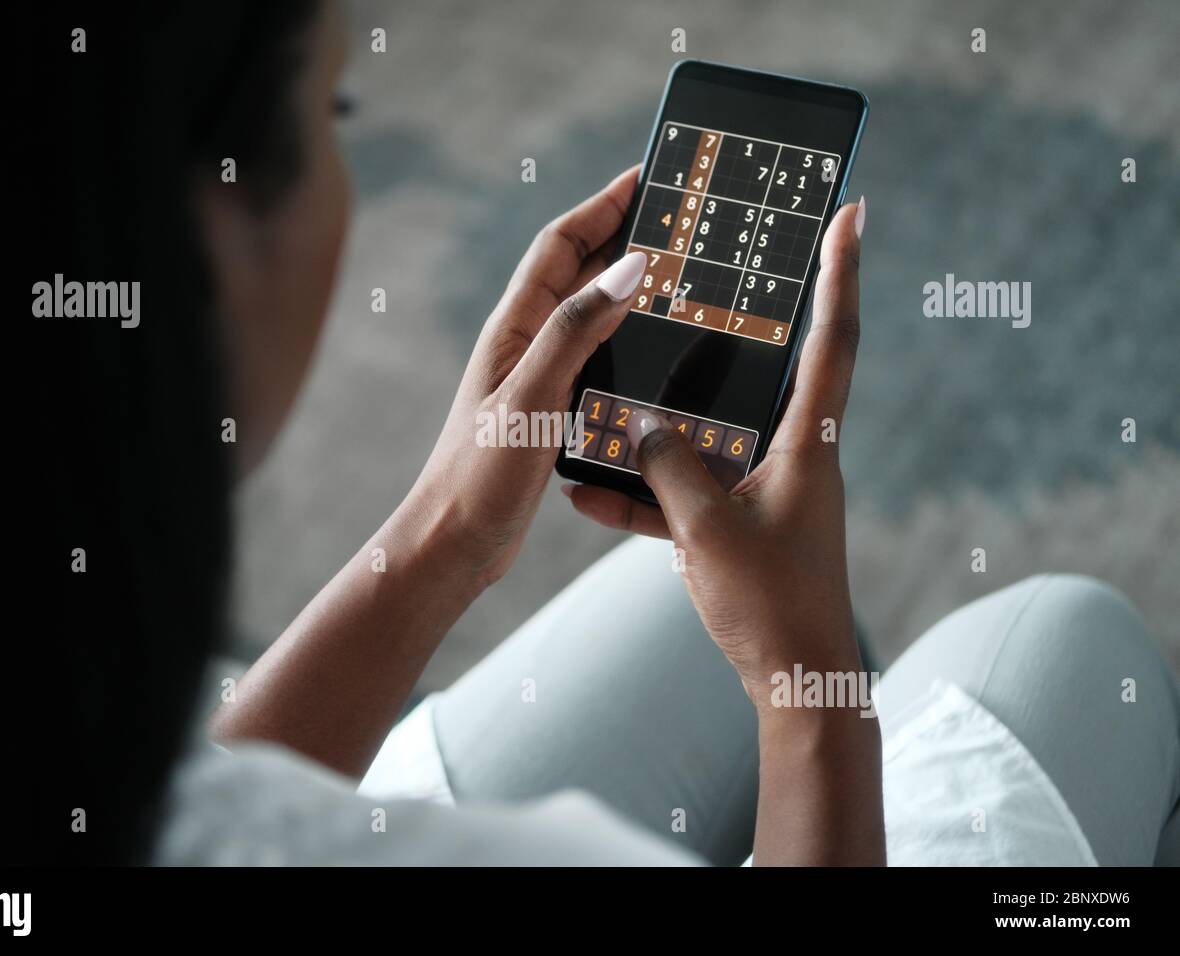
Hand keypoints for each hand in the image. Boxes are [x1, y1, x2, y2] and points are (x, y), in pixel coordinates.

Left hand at [405, 167, 647, 586]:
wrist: (453, 542)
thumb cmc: (479, 475)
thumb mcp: (531, 397)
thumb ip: (576, 331)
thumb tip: (629, 266)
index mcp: (514, 329)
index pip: (560, 245)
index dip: (601, 205)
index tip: (646, 177)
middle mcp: (525, 344)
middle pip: (579, 272)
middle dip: (623, 236)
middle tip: (677, 219)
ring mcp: (538, 377)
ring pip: (591, 316)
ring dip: (629, 289)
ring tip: (680, 274)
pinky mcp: (551, 411)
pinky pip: (595, 358)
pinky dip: (626, 340)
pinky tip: (656, 349)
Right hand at [565, 200, 867, 706]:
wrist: (795, 685)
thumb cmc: (771, 603)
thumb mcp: (709, 529)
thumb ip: (670, 468)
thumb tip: (644, 427)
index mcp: (810, 444)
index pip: (833, 339)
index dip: (842, 272)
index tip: (852, 211)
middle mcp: (795, 456)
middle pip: (766, 374)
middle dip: (736, 330)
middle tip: (708, 278)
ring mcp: (765, 492)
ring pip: (710, 438)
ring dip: (665, 429)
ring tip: (613, 402)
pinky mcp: (739, 528)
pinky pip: (687, 496)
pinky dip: (645, 497)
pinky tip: (588, 497)